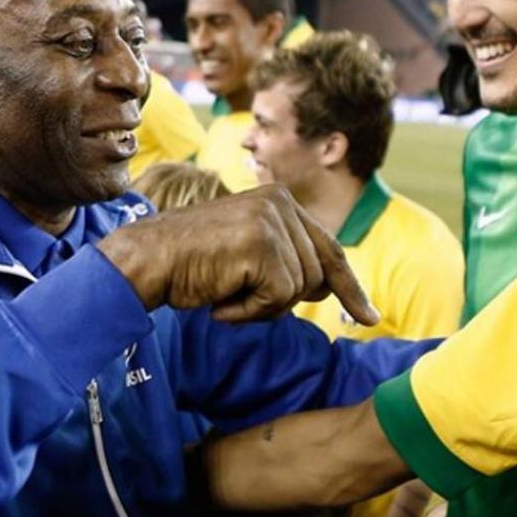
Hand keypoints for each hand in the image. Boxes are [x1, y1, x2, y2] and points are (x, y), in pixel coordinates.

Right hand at [98, 185, 378, 323]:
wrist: (147, 261)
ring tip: (225, 292)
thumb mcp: (247, 254)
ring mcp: (272, 221)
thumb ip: (287, 260)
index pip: (329, 248)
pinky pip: (278, 298)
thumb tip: (328, 287)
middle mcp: (281, 202)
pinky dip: (249, 311)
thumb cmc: (192, 264)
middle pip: (317, 275)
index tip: (369, 316)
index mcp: (280, 199)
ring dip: (262, 306)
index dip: (349, 287)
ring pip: (299, 289)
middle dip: (284, 300)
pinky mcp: (262, 244)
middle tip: (239, 298)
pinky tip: (220, 299)